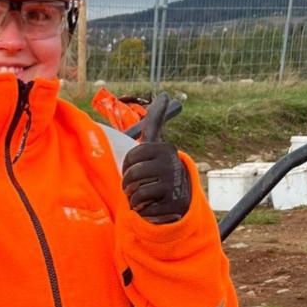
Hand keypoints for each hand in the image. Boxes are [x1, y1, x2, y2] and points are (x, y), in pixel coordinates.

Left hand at [120, 93, 190, 223]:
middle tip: (138, 186)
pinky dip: (143, 211)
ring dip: (135, 199)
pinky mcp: (172, 204)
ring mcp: (173, 184)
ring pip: (136, 193)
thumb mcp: (157, 143)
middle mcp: (171, 164)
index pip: (130, 160)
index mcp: (163, 148)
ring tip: (145, 197)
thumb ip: (156, 120)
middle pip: (132, 177)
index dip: (127, 168)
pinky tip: (153, 206)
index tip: (136, 169)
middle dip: (129, 186)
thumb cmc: (160, 167)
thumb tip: (165, 94)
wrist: (179, 196)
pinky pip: (144, 209)